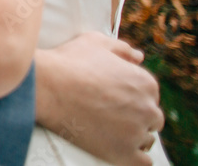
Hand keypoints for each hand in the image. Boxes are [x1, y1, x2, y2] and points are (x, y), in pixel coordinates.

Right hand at [35, 32, 163, 164]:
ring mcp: (136, 132)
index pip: (149, 95)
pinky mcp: (123, 153)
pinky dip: (135, 157)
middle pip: (152, 118)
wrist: (46, 85)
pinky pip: (143, 162)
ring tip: (109, 131)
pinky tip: (120, 150)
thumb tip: (139, 57)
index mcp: (145, 82)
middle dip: (136, 116)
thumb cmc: (69, 62)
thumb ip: (122, 48)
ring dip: (133, 136)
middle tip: (111, 115)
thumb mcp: (96, 43)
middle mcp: (147, 108)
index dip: (132, 97)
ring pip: (146, 139)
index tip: (114, 99)